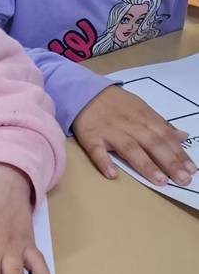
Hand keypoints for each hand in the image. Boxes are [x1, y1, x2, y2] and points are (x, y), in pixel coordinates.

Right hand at [72, 86, 195, 185]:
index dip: (179, 154)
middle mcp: (131, 126)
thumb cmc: (117, 104)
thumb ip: (162, 125)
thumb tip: (183, 136)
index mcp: (145, 118)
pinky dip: (104, 162)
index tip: (191, 170)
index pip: (166, 137)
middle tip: (183, 180)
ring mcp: (110, 132)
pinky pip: (97, 151)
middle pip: (153, 144)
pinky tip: (112, 174)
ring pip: (130, 149)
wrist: (86, 93)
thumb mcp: (143, 109)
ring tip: (160, 181)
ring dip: (146, 165)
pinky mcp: (91, 138)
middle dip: (170, 162)